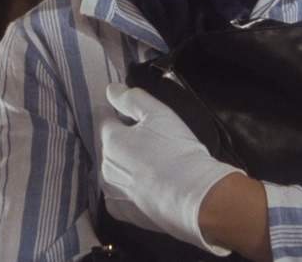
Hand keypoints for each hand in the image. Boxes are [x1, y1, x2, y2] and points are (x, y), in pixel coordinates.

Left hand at [99, 82, 244, 253]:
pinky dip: (129, 192)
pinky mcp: (123, 213)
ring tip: (152, 168)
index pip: (106, 121)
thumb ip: (131, 98)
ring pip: (113, 173)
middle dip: (123, 144)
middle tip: (151, 146)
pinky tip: (148, 188)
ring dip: (125, 168)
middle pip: (109, 148)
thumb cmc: (178, 150)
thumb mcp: (158, 113)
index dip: (123, 119)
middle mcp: (105, 167)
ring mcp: (112, 192)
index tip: (141, 123)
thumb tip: (111, 90)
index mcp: (111, 141)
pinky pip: (119, 197)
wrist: (197, 197)